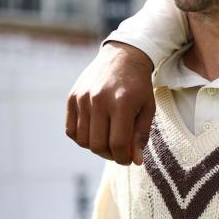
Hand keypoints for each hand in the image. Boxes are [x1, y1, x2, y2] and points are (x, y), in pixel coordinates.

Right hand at [66, 42, 154, 164]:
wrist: (122, 57)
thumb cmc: (139, 86)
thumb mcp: (147, 109)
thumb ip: (141, 136)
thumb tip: (135, 161)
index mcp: (121, 103)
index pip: (118, 144)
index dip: (123, 158)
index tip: (128, 159)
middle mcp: (99, 100)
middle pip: (98, 145)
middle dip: (110, 155)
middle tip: (119, 151)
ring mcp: (82, 98)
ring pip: (83, 141)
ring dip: (96, 147)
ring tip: (108, 140)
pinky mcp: (72, 98)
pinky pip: (71, 130)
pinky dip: (82, 138)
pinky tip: (95, 132)